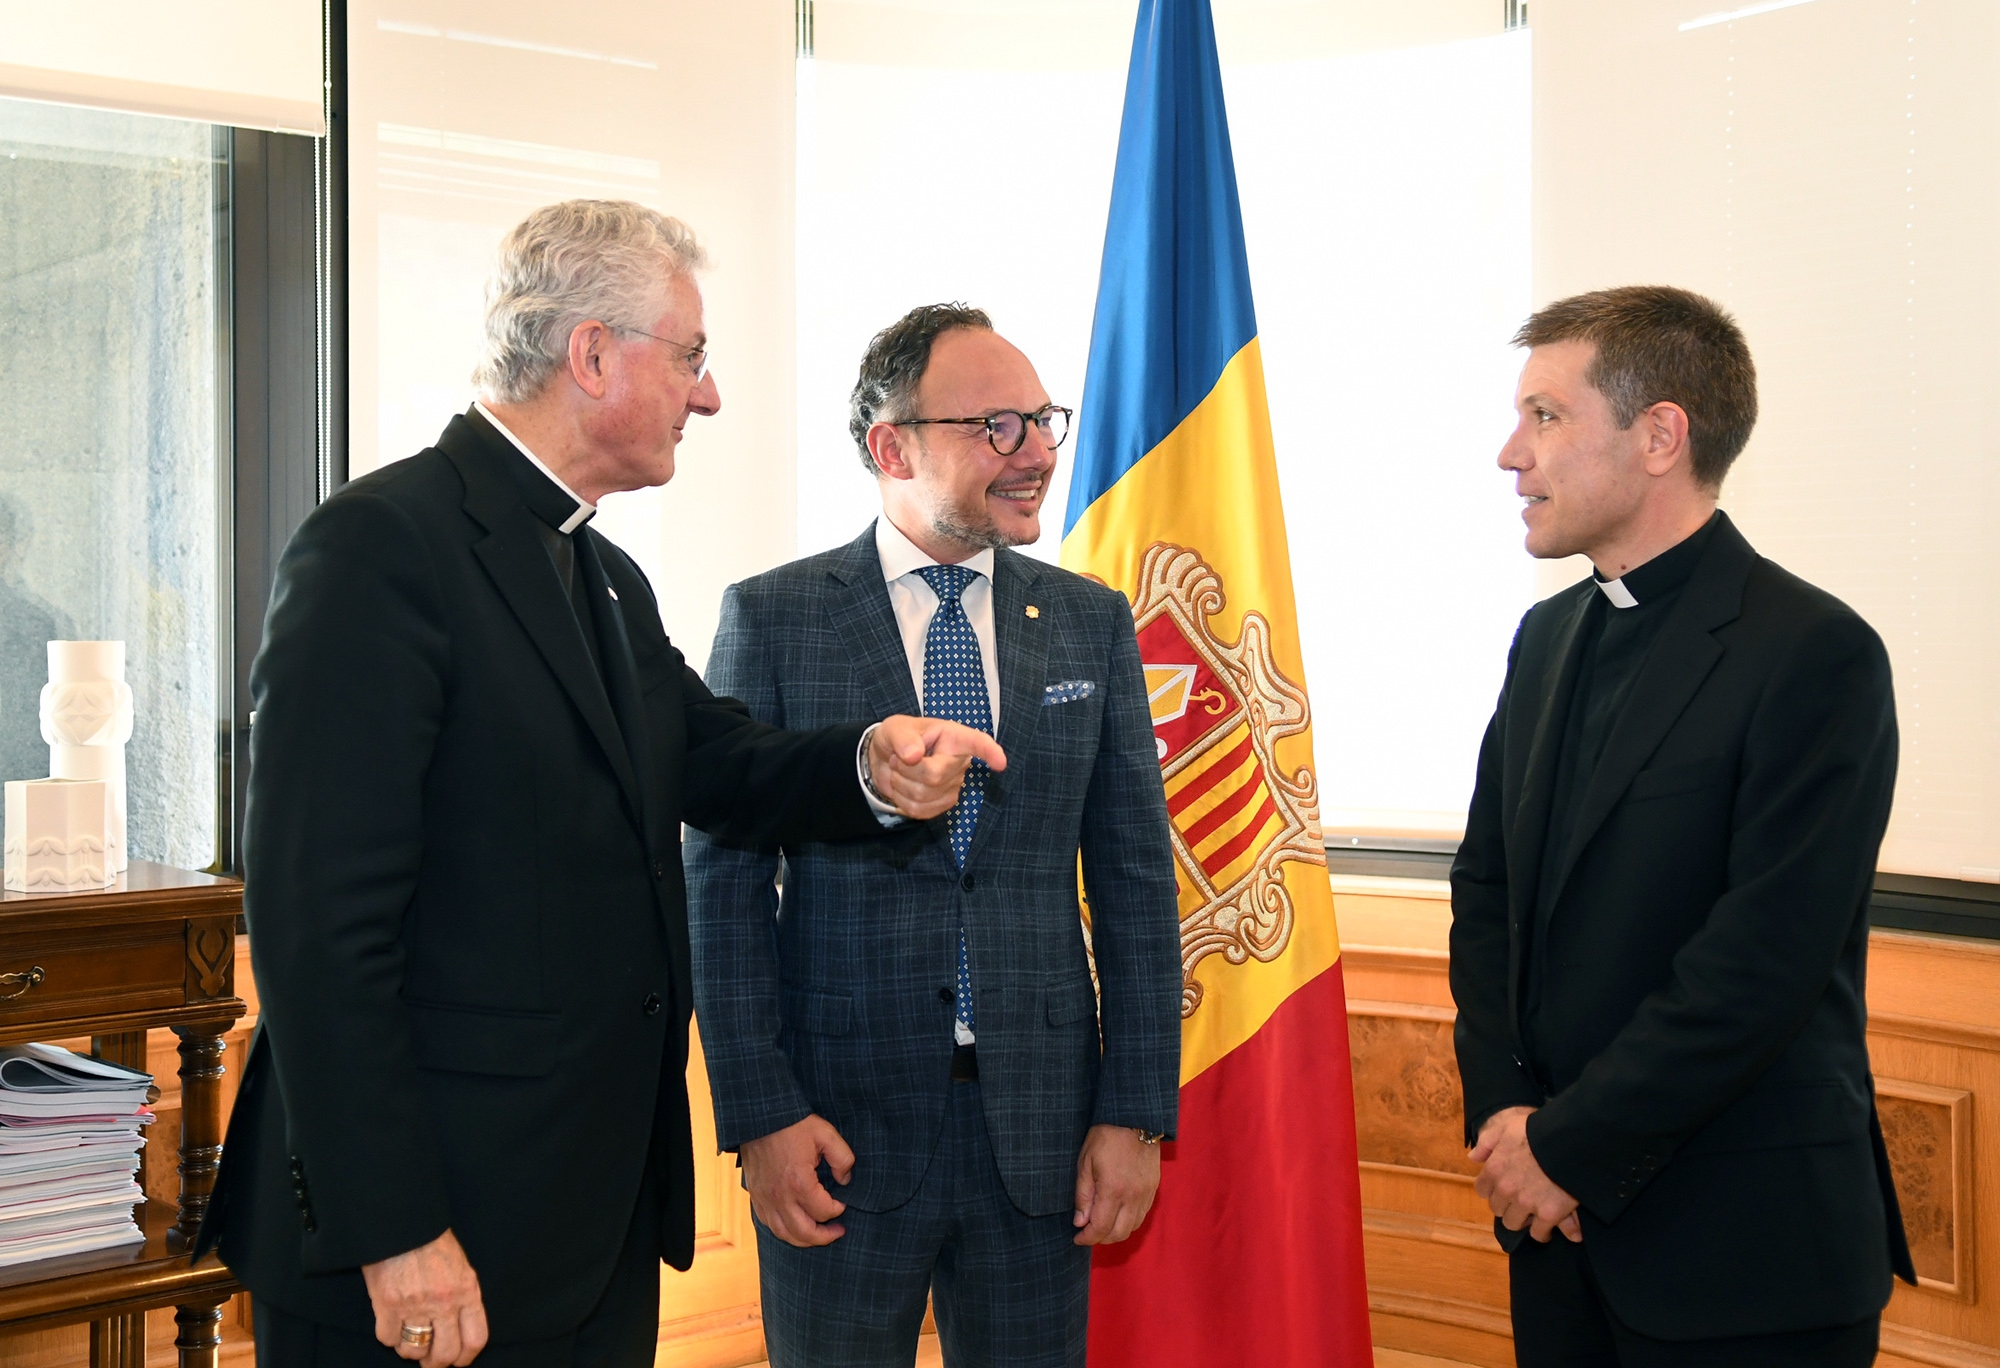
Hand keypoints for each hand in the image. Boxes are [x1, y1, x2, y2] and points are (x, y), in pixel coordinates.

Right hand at [361, 1228, 488, 1365]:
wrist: (403, 1221)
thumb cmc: (431, 1241)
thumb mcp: (460, 1266)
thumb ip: (462, 1297)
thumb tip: (457, 1330)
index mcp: (467, 1291)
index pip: (475, 1339)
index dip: (465, 1358)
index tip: (457, 1363)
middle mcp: (444, 1302)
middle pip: (445, 1353)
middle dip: (436, 1363)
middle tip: (429, 1362)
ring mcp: (415, 1305)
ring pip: (414, 1350)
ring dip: (411, 1350)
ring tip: (409, 1337)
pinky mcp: (387, 1305)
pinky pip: (388, 1339)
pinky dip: (388, 1336)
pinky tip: (391, 1323)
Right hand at [741, 1113, 853, 1247]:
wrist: (761, 1117)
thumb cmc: (793, 1124)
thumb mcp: (826, 1134)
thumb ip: (843, 1158)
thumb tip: (845, 1180)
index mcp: (799, 1183)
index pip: (824, 1211)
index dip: (838, 1209)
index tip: (842, 1201)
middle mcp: (780, 1197)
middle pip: (804, 1233)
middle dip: (825, 1236)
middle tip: (838, 1231)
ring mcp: (765, 1199)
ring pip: (785, 1234)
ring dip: (804, 1239)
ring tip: (819, 1234)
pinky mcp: (756, 1197)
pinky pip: (769, 1224)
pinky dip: (785, 1231)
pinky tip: (796, 1224)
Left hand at [868, 716, 1007, 819]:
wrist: (887, 760)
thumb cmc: (898, 738)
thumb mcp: (895, 728)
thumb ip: (903, 738)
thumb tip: (914, 755)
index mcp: (954, 737)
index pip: (977, 743)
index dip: (990, 752)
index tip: (1000, 762)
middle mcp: (959, 762)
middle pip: (934, 775)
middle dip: (905, 769)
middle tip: (898, 758)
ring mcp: (954, 786)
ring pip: (924, 795)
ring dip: (901, 784)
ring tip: (900, 771)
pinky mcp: (943, 804)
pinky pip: (920, 810)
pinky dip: (902, 799)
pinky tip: (904, 787)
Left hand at [1072, 1125, 1160, 1245]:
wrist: (1136, 1117)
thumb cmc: (1106, 1136)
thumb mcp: (1086, 1161)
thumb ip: (1083, 1194)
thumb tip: (1080, 1222)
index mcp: (1113, 1190)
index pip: (1100, 1228)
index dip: (1087, 1238)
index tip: (1077, 1238)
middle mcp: (1132, 1197)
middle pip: (1118, 1234)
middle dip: (1101, 1239)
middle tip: (1088, 1233)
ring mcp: (1146, 1194)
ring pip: (1132, 1227)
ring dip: (1115, 1232)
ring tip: (1102, 1224)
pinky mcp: (1153, 1189)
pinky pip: (1142, 1215)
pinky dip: (1128, 1221)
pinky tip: (1117, 1213)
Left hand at [1470, 1106, 1581, 1243]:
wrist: (1570, 1141)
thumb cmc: (1538, 1131)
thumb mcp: (1507, 1127)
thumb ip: (1488, 1142)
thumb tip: (1473, 1158)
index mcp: (1494, 1169)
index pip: (1482, 1190)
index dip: (1492, 1189)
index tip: (1503, 1188)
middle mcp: (1506, 1189)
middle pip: (1497, 1209)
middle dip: (1507, 1205)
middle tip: (1520, 1201)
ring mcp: (1526, 1204)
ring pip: (1514, 1223)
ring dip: (1522, 1220)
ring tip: (1532, 1214)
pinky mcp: (1548, 1215)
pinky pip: (1538, 1233)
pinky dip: (1542, 1232)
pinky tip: (1547, 1227)